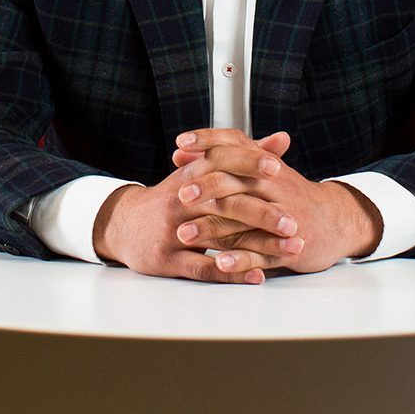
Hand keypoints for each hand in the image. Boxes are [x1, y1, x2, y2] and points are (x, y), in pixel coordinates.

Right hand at [90, 139, 302, 284]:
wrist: (122, 224)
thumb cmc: (172, 198)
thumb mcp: (200, 173)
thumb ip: (243, 156)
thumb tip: (282, 139)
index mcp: (189, 176)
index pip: (218, 163)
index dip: (247, 163)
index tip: (277, 167)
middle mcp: (178, 201)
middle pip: (223, 203)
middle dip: (261, 213)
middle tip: (293, 221)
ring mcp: (170, 231)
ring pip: (218, 238)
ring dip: (256, 245)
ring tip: (287, 249)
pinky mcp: (165, 259)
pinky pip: (202, 267)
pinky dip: (231, 272)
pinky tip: (257, 274)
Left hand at [170, 128, 383, 275]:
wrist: (335, 222)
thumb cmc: (287, 196)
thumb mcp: (259, 173)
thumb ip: (220, 163)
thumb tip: (180, 153)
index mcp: (265, 165)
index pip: (235, 144)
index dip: (208, 140)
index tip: (180, 142)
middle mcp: (274, 186)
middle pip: (237, 181)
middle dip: (206, 187)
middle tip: (179, 195)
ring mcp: (283, 217)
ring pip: (244, 219)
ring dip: (213, 228)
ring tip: (184, 234)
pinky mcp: (289, 246)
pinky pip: (262, 252)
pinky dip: (241, 258)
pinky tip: (219, 262)